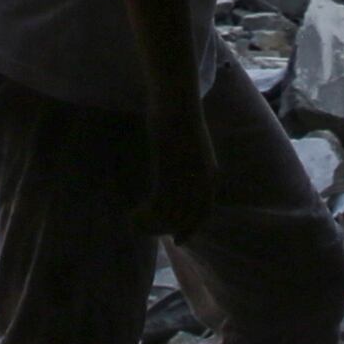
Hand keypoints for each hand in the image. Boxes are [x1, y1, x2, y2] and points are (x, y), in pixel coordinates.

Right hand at [144, 118, 225, 244]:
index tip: (177, 240)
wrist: (177, 104)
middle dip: (166, 228)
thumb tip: (179, 177)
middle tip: (147, 230)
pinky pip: (157, 205)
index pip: (204, 212)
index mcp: (210, 175)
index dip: (190, 228)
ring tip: (134, 222)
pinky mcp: (169, 174)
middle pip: (186, 218)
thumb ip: (192, 164)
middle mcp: (202, 182)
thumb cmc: (181, 118)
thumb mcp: (193, 145)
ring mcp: (186, 179)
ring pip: (170, 215)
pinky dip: (144, 215)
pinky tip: (132, 215)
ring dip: (151, 224)